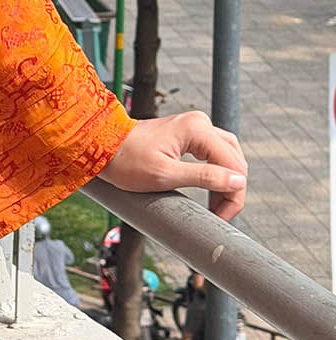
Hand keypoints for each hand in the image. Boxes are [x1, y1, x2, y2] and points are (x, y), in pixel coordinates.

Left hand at [101, 110, 247, 222]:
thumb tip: (237, 182)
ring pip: (226, 154)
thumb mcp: (165, 176)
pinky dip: (216, 170)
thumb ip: (204, 178)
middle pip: (234, 158)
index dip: (233, 194)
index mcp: (197, 129)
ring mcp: (193, 126)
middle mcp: (199, 123)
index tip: (221, 216)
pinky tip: (210, 188)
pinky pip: (213, 152)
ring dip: (226, 179)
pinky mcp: (186, 133)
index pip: (234, 165)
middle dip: (231, 188)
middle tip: (220, 213)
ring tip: (216, 204)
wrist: (102, 147)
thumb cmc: (126, 161)